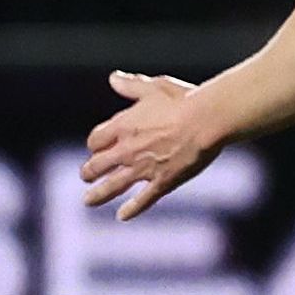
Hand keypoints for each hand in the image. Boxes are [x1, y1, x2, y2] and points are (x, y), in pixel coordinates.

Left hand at [78, 72, 224, 220]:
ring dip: (98, 195)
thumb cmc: (183, 100)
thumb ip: (132, 86)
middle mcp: (126, 150)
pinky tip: (122, 216)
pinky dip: (132, 209)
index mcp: (122, 126)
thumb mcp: (154, 87)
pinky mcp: (164, 181)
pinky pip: (144, 199)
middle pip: (97, 165)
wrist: (207, 120)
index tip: (97, 147)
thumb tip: (113, 79)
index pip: (96, 140)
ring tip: (88, 202)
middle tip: (86, 176)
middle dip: (90, 172)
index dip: (94, 145)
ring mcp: (144, 168)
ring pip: (113, 186)